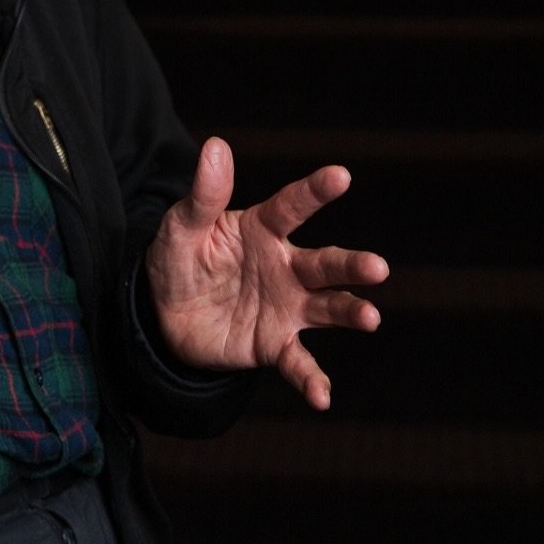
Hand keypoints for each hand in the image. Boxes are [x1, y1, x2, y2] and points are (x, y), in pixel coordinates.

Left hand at [146, 137, 386, 410]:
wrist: (166, 315)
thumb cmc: (180, 259)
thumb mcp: (182, 227)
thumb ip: (204, 195)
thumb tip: (215, 145)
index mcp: (263, 229)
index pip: (292, 206)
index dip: (315, 191)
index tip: (341, 175)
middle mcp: (286, 266)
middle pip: (325, 263)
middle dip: (352, 265)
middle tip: (377, 267)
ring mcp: (286, 306)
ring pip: (327, 308)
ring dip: (351, 312)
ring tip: (371, 318)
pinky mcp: (275, 343)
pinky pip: (298, 362)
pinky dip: (311, 380)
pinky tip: (322, 398)